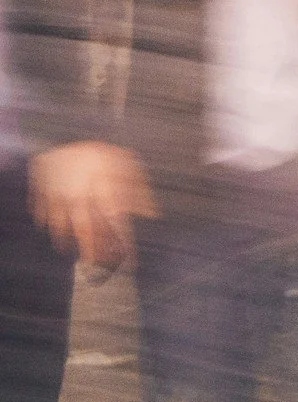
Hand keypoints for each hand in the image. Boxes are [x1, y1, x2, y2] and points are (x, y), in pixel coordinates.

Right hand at [29, 141, 155, 273]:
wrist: (61, 132)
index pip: (117, 226)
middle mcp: (81, 199)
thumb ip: (140, 189)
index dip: (125, 247)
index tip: (130, 265)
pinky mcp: (43, 195)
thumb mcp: (126, 163)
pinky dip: (52, 227)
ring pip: (65, 230)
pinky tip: (59, 237)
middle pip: (89, 234)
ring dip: (74, 245)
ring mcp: (59, 198)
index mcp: (104, 192)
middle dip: (97, 254)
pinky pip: (46, 216)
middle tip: (103, 269)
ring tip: (83, 257)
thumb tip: (152, 213)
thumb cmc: (100, 150)